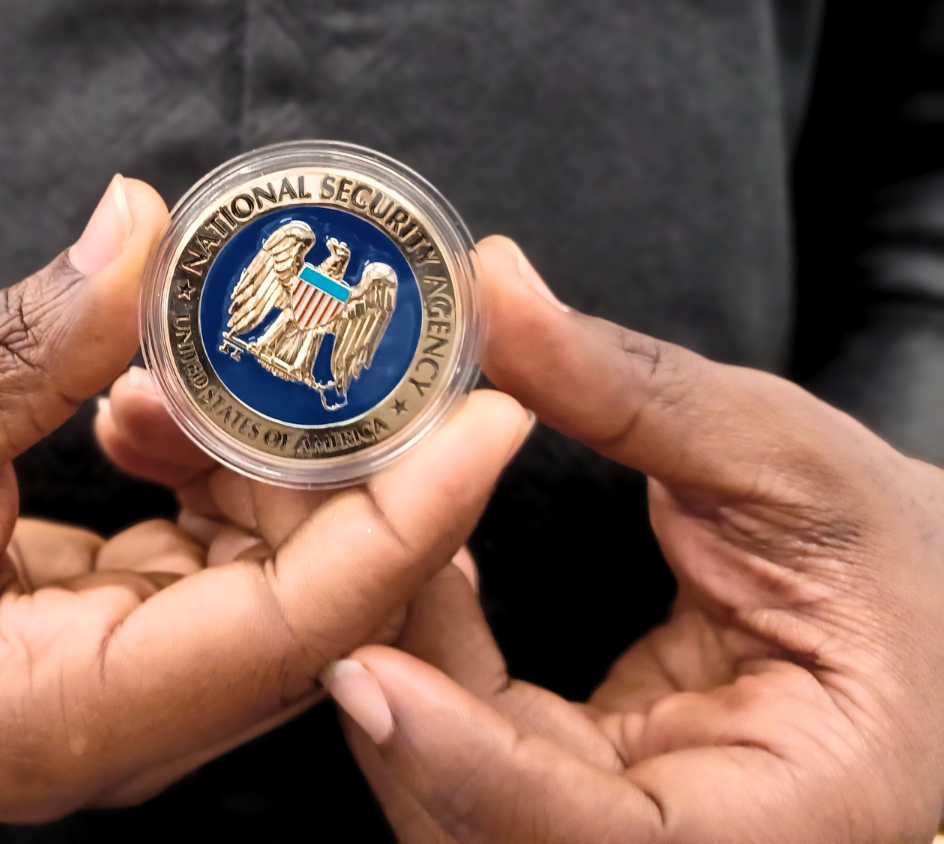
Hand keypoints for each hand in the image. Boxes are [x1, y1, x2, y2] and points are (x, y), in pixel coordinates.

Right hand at [0, 177, 532, 822]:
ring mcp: (126, 709)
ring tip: (197, 353)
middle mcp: (114, 739)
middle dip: (357, 469)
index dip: (402, 524)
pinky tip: (156, 405)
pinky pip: (229, 573)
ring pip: (282, 590)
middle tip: (370, 333)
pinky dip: (223, 479)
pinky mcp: (126, 664)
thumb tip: (139, 234)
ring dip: (275, 462)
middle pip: (311, 615)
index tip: (491, 419)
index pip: (284, 632)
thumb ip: (18, 354)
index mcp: (49, 722)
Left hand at [330, 238, 943, 842]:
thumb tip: (495, 284)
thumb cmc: (901, 556)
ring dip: (395, 675)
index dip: (470, 762)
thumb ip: (635, 390)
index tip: (371, 672)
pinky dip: (422, 669)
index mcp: (781, 821)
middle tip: (336, 549)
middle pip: (488, 829)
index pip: (599, 836)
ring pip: (452, 804)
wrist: (929, 618)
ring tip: (367, 540)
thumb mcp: (785, 461)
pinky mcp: (576, 798)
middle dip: (395, 697)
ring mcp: (620, 836)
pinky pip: (464, 758)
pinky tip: (416, 572)